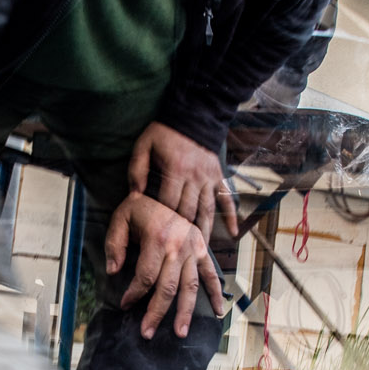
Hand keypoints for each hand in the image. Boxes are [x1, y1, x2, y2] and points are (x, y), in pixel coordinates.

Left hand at [105, 191, 225, 339]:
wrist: (166, 185)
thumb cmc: (139, 207)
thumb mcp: (120, 219)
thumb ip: (114, 245)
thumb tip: (113, 271)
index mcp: (158, 238)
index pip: (146, 276)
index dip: (134, 294)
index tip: (125, 305)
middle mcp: (178, 245)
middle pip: (168, 287)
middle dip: (156, 312)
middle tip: (147, 333)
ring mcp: (193, 248)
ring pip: (190, 286)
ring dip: (185, 311)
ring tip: (180, 332)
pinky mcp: (202, 249)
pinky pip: (211, 274)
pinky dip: (216, 293)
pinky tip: (218, 312)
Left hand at [129, 121, 235, 240]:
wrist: (192, 116)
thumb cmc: (164, 133)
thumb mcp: (143, 145)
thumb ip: (137, 169)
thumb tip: (135, 194)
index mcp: (175, 170)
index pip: (169, 203)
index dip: (163, 222)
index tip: (157, 239)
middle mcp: (195, 177)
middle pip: (189, 211)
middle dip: (182, 233)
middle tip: (176, 253)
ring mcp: (209, 178)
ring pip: (208, 209)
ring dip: (204, 231)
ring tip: (200, 251)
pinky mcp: (219, 177)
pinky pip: (227, 199)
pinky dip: (232, 216)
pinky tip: (234, 233)